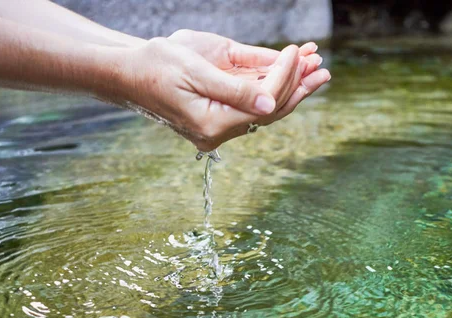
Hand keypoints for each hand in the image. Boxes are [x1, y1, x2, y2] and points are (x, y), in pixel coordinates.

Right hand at [166, 30, 326, 119]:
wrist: (129, 72)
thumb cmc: (156, 66)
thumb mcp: (195, 72)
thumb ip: (234, 90)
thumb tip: (270, 103)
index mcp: (211, 123)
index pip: (261, 104)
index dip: (283, 78)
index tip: (295, 52)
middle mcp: (219, 130)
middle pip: (269, 111)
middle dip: (297, 87)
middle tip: (322, 68)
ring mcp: (220, 124)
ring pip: (265, 108)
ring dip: (291, 88)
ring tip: (315, 70)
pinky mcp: (220, 114)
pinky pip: (253, 103)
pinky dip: (273, 87)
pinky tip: (290, 73)